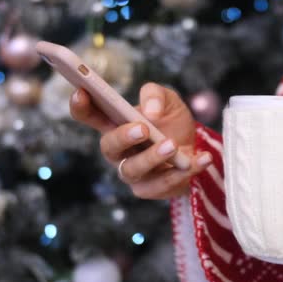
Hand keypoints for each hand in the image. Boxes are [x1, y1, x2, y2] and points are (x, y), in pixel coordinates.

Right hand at [70, 83, 211, 198]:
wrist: (196, 148)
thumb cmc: (172, 123)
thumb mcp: (168, 100)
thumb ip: (156, 95)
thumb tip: (150, 111)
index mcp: (115, 124)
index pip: (90, 115)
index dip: (81, 105)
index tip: (82, 92)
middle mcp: (119, 151)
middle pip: (109, 146)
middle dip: (123, 137)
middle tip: (143, 128)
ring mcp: (134, 173)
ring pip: (134, 169)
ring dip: (153, 157)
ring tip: (172, 145)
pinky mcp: (152, 189)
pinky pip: (165, 184)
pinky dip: (185, 172)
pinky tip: (201, 158)